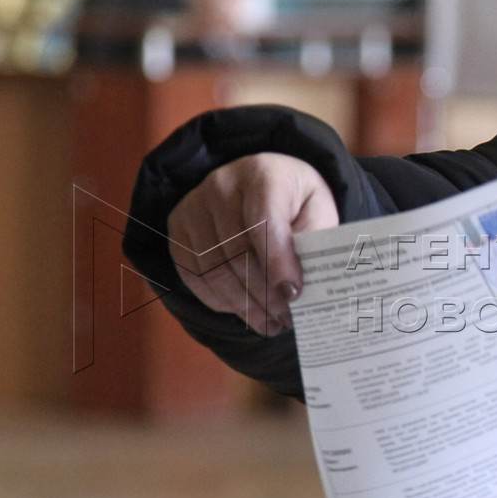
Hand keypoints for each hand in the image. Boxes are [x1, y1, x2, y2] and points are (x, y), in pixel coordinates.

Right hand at [166, 153, 337, 335]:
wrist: (262, 184)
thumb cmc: (295, 202)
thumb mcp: (317, 212)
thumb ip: (312, 242)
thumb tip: (299, 286)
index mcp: (263, 174)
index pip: (264, 222)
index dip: (278, 263)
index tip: (293, 295)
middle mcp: (221, 184)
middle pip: (237, 252)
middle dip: (264, 293)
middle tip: (285, 319)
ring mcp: (194, 205)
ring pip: (213, 269)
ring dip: (243, 304)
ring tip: (269, 323)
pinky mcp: (178, 227)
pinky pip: (193, 275)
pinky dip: (220, 300)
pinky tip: (244, 310)